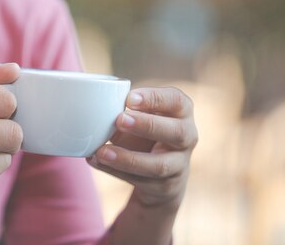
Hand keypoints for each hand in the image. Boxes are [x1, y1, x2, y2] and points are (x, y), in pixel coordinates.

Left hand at [87, 87, 197, 208]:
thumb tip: (100, 115)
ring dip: (127, 158)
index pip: (176, 100)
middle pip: (177, 132)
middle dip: (147, 126)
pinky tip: (96, 160)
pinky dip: (115, 171)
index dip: (154, 98)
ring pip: (159, 165)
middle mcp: (187, 137)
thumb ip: (127, 114)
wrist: (162, 172)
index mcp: (182, 112)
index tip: (129, 98)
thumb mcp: (142, 117)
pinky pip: (141, 181)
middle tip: (119, 120)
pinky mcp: (166, 186)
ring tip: (101, 151)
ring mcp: (179, 164)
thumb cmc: (148, 132)